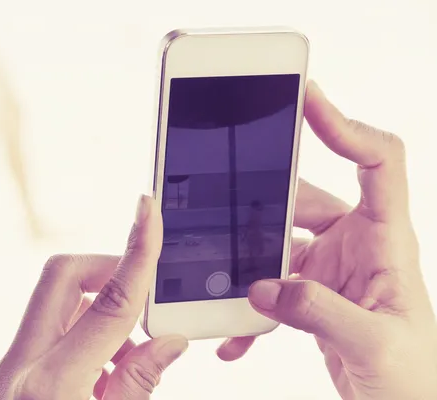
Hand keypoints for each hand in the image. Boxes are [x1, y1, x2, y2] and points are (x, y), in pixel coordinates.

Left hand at [0, 196, 187, 399]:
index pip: (109, 303)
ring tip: (125, 359)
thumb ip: (139, 383)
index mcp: (51, 386)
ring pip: (53, 301)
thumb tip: (167, 342)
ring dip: (96, 309)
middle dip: (107, 269)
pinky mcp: (2, 376)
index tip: (148, 211)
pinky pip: (44, 331)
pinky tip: (100, 375)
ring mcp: (3, 370)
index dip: (137, 252)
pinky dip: (79, 336)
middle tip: (141, 297)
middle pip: (62, 275)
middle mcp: (17, 368)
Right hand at [217, 81, 436, 398]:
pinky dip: (250, 306)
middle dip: (266, 197)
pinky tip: (236, 334)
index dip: (344, 126)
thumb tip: (262, 288)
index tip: (307, 102)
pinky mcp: (311, 293)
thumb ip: (318, 312)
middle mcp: (356, 246)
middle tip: (227, 194)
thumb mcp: (373, 344)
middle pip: (307, 196)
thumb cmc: (413, 380)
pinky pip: (272, 284)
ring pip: (280, 239)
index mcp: (385, 242)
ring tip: (221, 270)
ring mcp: (331, 268)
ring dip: (249, 256)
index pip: (376, 163)